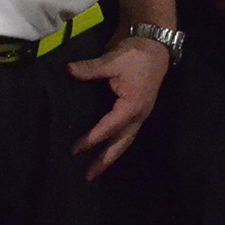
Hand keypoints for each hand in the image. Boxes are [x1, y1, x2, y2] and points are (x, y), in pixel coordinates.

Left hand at [67, 35, 173, 176]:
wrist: (155, 47)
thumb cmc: (135, 55)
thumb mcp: (113, 60)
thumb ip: (90, 69)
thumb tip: (69, 70)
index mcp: (132, 105)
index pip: (109, 127)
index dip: (92, 139)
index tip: (75, 150)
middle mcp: (138, 115)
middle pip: (121, 144)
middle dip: (105, 160)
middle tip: (88, 177)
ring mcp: (140, 115)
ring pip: (125, 142)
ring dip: (111, 157)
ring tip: (95, 171)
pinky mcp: (137, 112)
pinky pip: (126, 134)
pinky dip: (115, 145)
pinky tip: (105, 152)